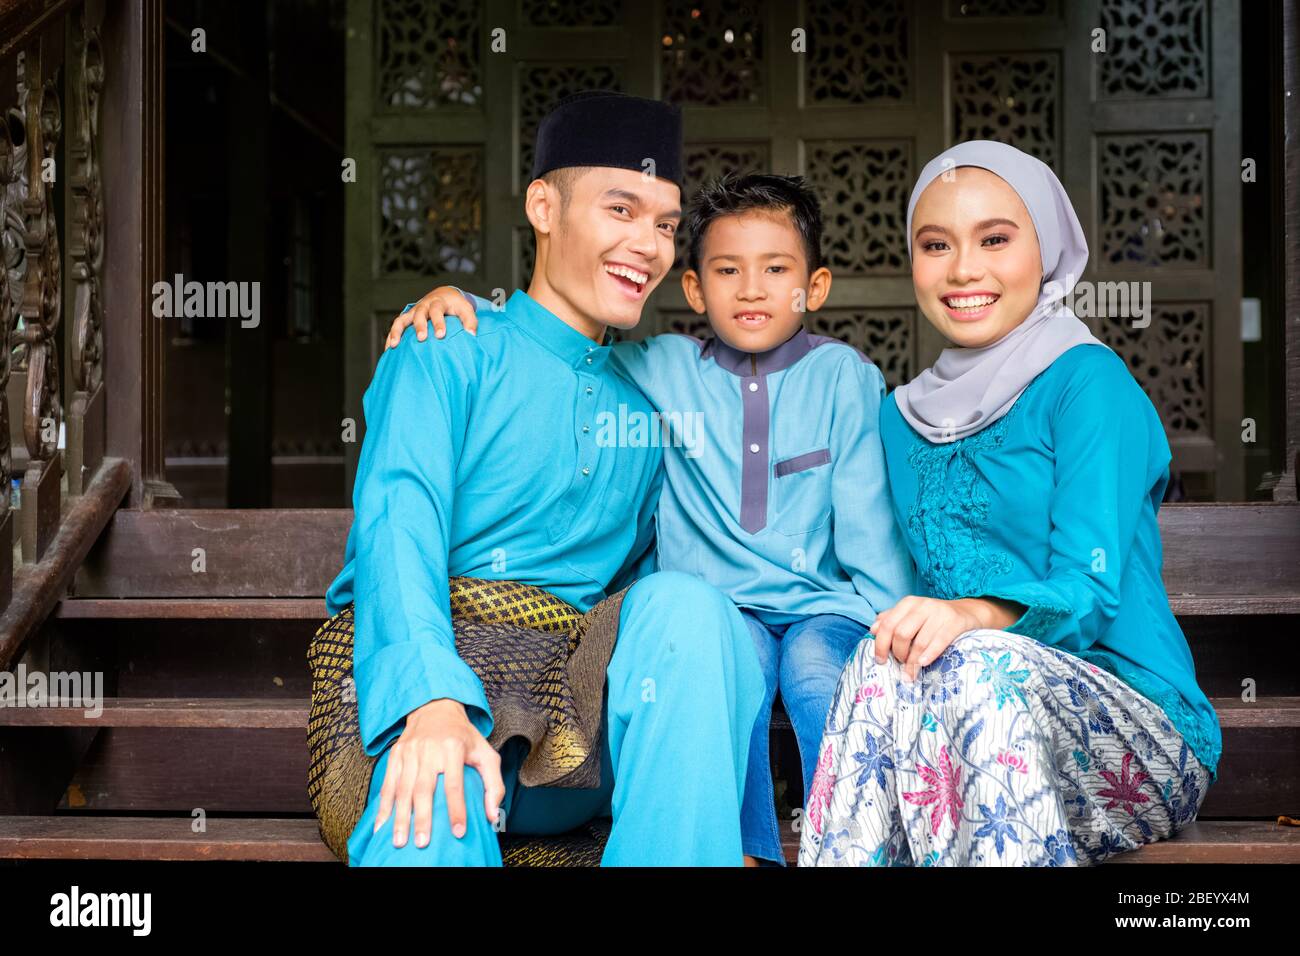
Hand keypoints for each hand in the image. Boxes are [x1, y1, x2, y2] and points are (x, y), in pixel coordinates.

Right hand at [372, 698, 504, 848]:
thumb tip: (492, 816)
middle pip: (423, 788)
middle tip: (422, 843)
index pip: (454, 784)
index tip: (458, 832)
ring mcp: (409, 751)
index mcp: (453, 747)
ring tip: (399, 841)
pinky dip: (383, 806)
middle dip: (421, 818)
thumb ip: (494, 784)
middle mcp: (429, 749)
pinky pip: (387, 784)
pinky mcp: (395, 754)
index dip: (457, 809)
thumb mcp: (486, 753)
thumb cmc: (463, 736)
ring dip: (400, 817)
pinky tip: (381, 825)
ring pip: (402, 789)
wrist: (435, 708)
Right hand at [384, 286, 479, 349]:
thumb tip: (471, 335)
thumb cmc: (456, 305)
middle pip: (419, 314)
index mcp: (438, 302)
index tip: (441, 335)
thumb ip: (470, 321)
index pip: (437, 311)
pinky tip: (388, 349)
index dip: (438, 322)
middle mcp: (424, 305)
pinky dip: (391, 336)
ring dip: (397, 331)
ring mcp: (413, 312)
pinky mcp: (407, 318)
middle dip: (419, 326)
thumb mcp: (466, 309)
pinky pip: (397, 326)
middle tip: (421, 338)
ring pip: (402, 319)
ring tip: (394, 345)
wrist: (444, 294)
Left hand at [869, 596, 1020, 681]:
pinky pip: (939, 641)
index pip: (887, 625)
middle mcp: (922, 605)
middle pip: (901, 634)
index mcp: (908, 603)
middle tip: (899, 666)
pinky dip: (929, 654)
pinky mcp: (955, 622)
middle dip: (898, 654)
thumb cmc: (934, 619)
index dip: (880, 645)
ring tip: (910, 675)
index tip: (880, 661)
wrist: (967, 613)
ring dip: (912, 662)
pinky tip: (924, 664)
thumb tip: (873, 629)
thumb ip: (891, 620)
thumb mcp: (911, 616)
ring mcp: (940, 613)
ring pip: (919, 641)